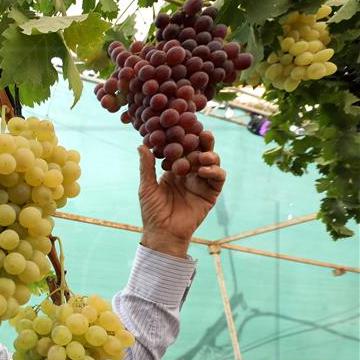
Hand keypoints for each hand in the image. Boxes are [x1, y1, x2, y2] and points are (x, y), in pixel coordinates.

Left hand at [137, 138, 225, 257]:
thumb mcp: (147, 187)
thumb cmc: (152, 211)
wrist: (163, 233)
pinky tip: (203, 170)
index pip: (182, 149)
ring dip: (209, 155)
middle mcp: (190, 172)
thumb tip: (141, 145)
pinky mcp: (211, 193)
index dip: (183, 138)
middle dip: (201, 141)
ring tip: (201, 156)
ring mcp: (201, 181)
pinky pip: (218, 177)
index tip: (182, 127)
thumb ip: (147, 166)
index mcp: (174, 169)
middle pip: (199, 151)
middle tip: (200, 133)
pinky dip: (214, 170)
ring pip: (211, 161)